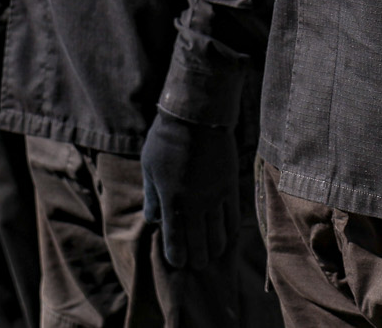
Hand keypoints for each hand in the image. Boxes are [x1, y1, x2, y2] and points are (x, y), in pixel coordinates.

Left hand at [138, 109, 237, 269]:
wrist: (197, 116)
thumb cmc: (167, 140)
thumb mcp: (150, 167)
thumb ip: (152, 196)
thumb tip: (153, 220)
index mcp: (171, 199)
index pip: (174, 237)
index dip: (176, 254)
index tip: (178, 263)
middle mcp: (195, 203)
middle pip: (199, 241)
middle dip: (197, 257)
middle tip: (196, 265)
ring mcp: (215, 196)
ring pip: (218, 233)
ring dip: (214, 248)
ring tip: (212, 255)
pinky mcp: (230, 186)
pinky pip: (232, 216)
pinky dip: (229, 231)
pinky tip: (227, 237)